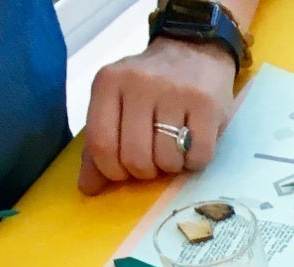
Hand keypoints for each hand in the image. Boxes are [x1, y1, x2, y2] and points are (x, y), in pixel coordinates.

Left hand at [79, 38, 236, 194]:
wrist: (193, 51)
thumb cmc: (152, 88)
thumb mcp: (118, 105)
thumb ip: (101, 143)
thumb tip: (87, 188)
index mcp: (108, 83)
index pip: (101, 144)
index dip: (113, 170)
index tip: (125, 169)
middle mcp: (138, 83)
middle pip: (135, 158)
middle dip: (146, 171)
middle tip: (153, 159)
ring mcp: (173, 92)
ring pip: (167, 161)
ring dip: (172, 168)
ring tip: (174, 150)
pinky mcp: (206, 105)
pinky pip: (198, 157)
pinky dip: (195, 163)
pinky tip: (193, 147)